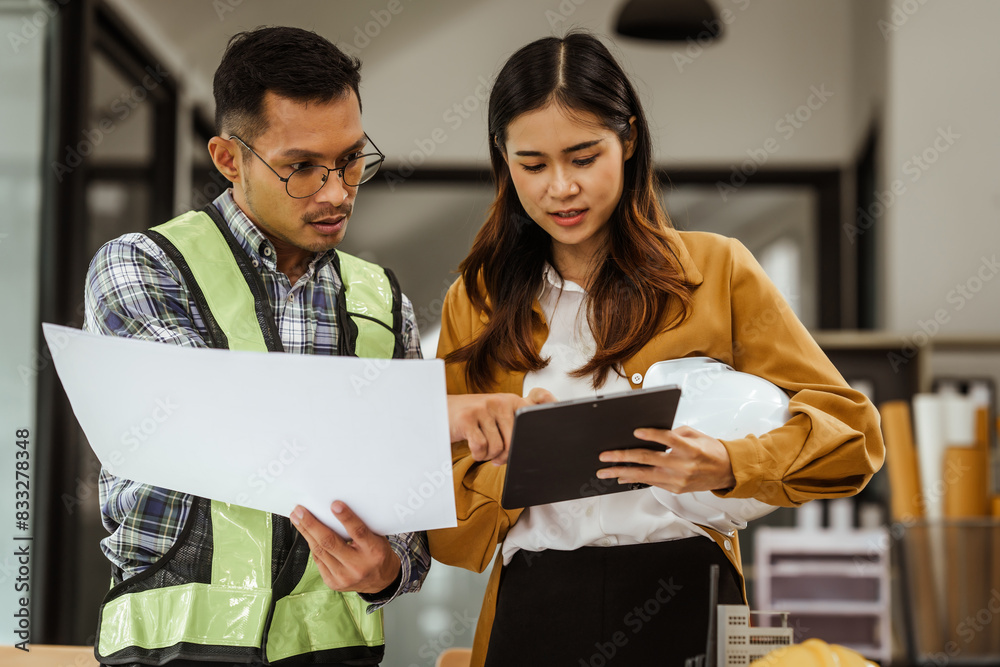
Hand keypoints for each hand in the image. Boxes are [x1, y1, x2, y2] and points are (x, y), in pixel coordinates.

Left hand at [291, 501, 399, 594]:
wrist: (381, 581)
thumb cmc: (378, 553)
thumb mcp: (377, 538)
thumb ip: (361, 526)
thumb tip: (336, 509)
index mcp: (374, 551)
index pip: (358, 532)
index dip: (346, 517)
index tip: (334, 504)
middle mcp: (358, 566)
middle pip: (330, 542)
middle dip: (311, 524)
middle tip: (300, 511)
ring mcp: (344, 576)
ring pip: (320, 551)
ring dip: (306, 533)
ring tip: (297, 519)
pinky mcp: (333, 582)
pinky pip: (318, 560)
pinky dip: (312, 544)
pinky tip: (306, 533)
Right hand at [447, 387, 555, 464]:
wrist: (444, 410)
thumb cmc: (476, 417)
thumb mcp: (501, 413)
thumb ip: (523, 416)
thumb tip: (547, 417)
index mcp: (512, 401)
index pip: (534, 415)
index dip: (536, 433)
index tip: (538, 444)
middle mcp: (499, 401)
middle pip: (515, 440)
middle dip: (506, 455)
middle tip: (497, 457)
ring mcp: (483, 408)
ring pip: (497, 447)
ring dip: (489, 455)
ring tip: (483, 449)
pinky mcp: (467, 419)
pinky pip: (481, 447)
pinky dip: (477, 454)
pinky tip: (474, 449)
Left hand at [596, 425, 735, 492]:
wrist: (726, 472)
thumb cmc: (711, 451)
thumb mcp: (694, 435)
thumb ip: (673, 433)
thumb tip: (649, 434)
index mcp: (689, 449)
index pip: (667, 439)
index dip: (651, 435)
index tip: (635, 431)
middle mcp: (683, 466)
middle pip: (647, 459)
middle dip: (622, 457)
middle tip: (605, 456)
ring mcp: (678, 479)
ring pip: (644, 475)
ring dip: (621, 472)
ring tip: (605, 471)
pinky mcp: (675, 489)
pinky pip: (650, 483)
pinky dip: (634, 479)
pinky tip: (622, 476)